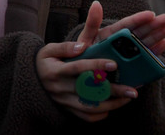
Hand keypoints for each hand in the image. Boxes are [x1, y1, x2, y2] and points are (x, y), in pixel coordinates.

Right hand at [36, 2, 134, 121]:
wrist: (32, 80)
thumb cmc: (44, 62)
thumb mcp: (48, 50)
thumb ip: (65, 47)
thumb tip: (82, 46)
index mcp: (55, 71)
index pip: (78, 68)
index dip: (95, 66)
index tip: (113, 64)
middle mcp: (60, 88)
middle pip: (89, 91)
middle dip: (113, 91)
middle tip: (132, 90)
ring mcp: (64, 101)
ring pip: (91, 107)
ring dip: (112, 104)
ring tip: (127, 98)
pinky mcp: (68, 110)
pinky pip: (87, 117)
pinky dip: (102, 113)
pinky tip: (113, 105)